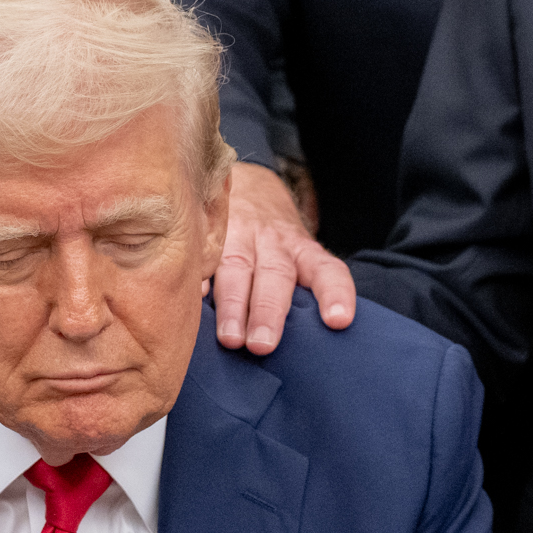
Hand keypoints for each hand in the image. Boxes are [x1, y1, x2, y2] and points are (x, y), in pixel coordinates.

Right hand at [215, 162, 353, 354]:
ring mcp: (239, 237)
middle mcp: (273, 243)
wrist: (249, 186)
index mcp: (303, 251)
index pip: (326, 270)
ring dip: (233, 305)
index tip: (339, 321)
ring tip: (230, 338)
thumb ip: (304, 290)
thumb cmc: (277, 243)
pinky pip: (202, 256)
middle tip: (263, 345)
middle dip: (268, 310)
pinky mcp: (209, 236)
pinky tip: (194, 299)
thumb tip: (309, 346)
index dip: (334, 293)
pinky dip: (197, 277)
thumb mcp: (301, 256)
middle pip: (275, 275)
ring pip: (237, 269)